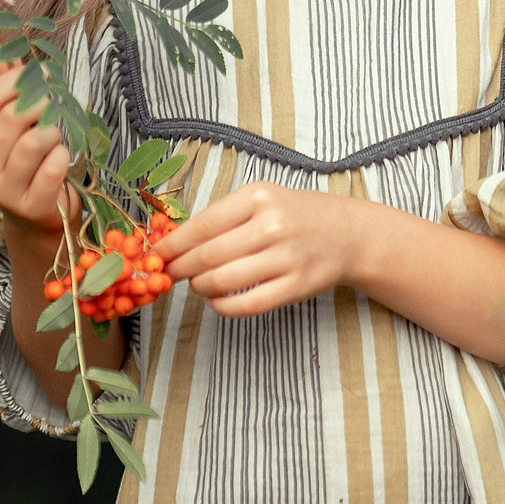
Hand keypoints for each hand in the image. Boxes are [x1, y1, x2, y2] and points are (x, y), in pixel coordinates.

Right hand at [0, 62, 77, 238]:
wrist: (36, 216)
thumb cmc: (23, 163)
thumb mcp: (9, 128)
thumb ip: (5, 90)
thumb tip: (3, 49)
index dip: (17, 79)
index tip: (42, 73)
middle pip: (12, 118)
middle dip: (41, 103)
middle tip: (54, 103)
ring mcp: (3, 192)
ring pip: (35, 141)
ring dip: (53, 131)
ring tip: (54, 136)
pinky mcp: (30, 206)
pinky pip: (54, 166)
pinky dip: (63, 155)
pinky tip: (60, 159)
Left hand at [154, 182, 363, 316]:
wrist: (347, 233)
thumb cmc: (295, 214)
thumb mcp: (262, 199)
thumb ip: (223, 216)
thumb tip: (175, 241)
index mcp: (258, 196)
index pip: (202, 225)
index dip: (174, 244)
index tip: (157, 254)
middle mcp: (272, 224)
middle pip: (208, 255)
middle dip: (181, 268)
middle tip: (169, 274)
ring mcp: (286, 257)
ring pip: (224, 281)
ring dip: (200, 287)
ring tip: (198, 285)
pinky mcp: (297, 286)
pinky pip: (248, 304)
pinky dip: (223, 307)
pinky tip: (217, 302)